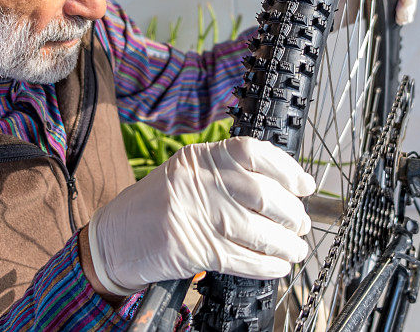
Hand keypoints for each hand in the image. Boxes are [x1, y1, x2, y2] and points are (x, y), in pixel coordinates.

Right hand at [86, 137, 315, 294]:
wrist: (116, 238)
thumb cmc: (157, 206)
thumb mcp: (190, 175)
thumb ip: (229, 174)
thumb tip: (284, 187)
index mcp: (200, 157)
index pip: (254, 152)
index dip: (287, 169)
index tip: (304, 186)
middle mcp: (199, 181)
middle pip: (263, 194)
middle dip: (291, 214)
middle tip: (301, 224)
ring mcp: (196, 215)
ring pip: (258, 230)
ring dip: (285, 244)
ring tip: (295, 249)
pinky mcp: (193, 249)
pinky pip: (242, 259)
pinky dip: (266, 265)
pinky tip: (277, 266)